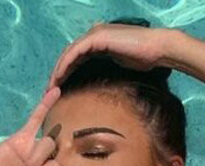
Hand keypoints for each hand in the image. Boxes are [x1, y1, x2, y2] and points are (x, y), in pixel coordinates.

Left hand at [47, 22, 175, 87]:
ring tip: (50, 89)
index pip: (75, 57)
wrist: (156, 49)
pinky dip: (65, 65)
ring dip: (57, 71)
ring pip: (68, 54)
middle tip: (49, 93)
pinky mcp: (97, 38)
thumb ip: (107, 68)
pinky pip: (75, 52)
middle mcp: (93, 35)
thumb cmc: (143, 59)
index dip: (64, 73)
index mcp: (98, 41)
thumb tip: (101, 83)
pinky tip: (59, 78)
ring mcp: (94, 34)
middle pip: (68, 55)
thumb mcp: (120, 65)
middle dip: (57, 74)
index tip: (58, 91)